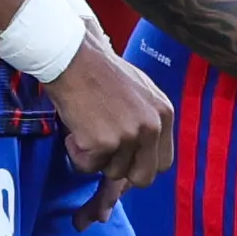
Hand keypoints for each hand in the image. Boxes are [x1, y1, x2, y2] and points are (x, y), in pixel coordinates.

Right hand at [42, 32, 173, 221]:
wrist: (72, 59)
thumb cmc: (99, 71)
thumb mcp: (140, 92)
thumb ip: (147, 121)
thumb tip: (141, 153)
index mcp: (164, 114)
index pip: (163, 162)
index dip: (141, 166)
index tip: (126, 163)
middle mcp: (151, 127)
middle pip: (144, 177)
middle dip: (122, 173)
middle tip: (104, 156)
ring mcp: (129, 136)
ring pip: (113, 172)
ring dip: (95, 158)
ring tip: (86, 130)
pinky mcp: (104, 143)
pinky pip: (88, 166)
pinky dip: (77, 153)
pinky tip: (75, 130)